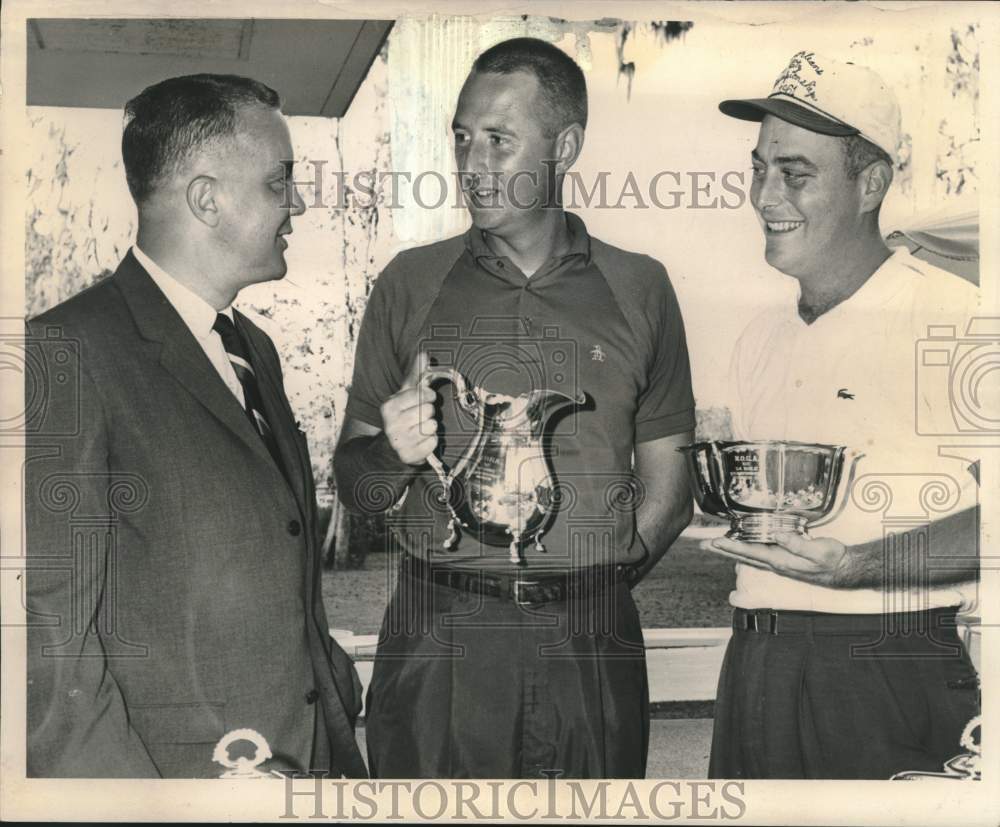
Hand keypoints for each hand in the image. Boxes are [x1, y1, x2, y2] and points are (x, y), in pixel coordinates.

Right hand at [380, 351, 437, 464]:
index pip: (421, 394)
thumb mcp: (405, 395)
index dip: (428, 396)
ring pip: (431, 427)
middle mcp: (391, 425)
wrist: (390, 447)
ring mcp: (399, 442)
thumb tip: (424, 354)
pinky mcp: (408, 456)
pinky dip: (431, 442)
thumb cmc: (402, 417)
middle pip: (428, 411)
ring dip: (431, 428)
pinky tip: (422, 441)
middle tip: (421, 416)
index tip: (427, 399)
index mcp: (389, 407)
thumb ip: (415, 375)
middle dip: (429, 413)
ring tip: (421, 429)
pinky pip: (433, 443)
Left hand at [700, 531, 848, 586]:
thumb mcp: (818, 550)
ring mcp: (778, 563)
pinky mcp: (782, 559)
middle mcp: (775, 564)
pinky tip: (739, 545)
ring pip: (748, 555)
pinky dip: (744, 548)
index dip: (732, 546)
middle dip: (722, 550)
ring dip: (730, 550)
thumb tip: (777, 536)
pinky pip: (758, 554)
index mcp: (781, 561)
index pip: (750, 552)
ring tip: (714, 545)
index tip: (715, 541)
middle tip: (702, 545)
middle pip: (743, 556)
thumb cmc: (832, 559)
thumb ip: (797, 544)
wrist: (843, 570)